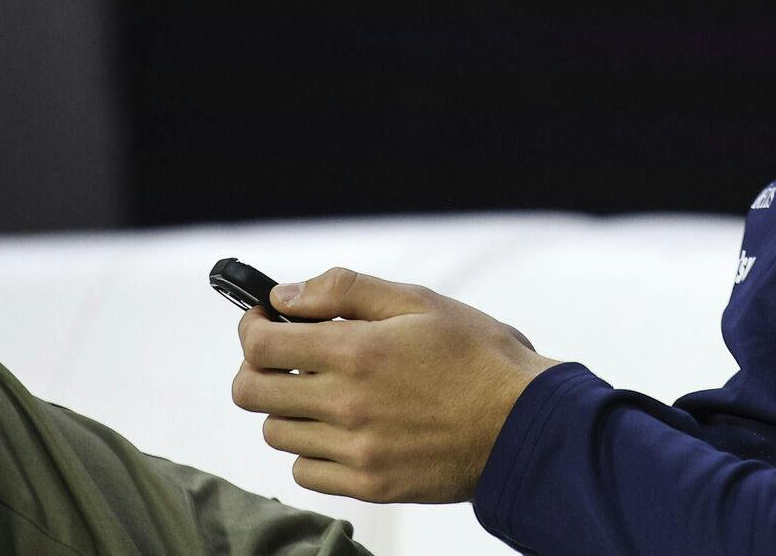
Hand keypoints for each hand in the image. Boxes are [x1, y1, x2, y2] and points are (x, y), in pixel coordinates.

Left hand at [232, 267, 561, 502]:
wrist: (524, 423)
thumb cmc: (478, 355)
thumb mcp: (421, 303)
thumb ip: (347, 291)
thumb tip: (286, 296)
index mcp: (357, 351)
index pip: (261, 345)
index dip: (252, 326)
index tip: (266, 320)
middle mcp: (346, 404)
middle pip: (251, 392)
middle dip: (259, 367)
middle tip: (287, 356)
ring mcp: (354, 450)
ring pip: (276, 432)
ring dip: (290, 408)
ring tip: (329, 392)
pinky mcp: (368, 484)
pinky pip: (305, 471)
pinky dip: (313, 448)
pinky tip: (346, 428)